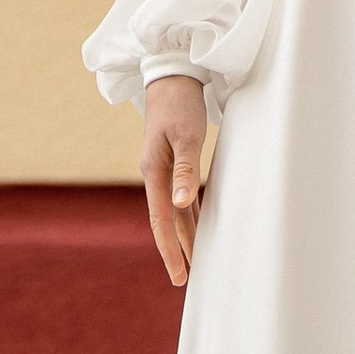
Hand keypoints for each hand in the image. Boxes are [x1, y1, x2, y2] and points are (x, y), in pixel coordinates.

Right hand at [141, 75, 209, 284]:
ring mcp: (163, 169)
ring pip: (175, 210)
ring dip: (185, 235)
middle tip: (186, 279)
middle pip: (168, 220)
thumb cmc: (180, 103)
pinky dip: (190, 214)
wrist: (171, 75)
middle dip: (178, 249)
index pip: (161, 220)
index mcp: (154, 171)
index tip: (179, 274)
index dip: (169, 249)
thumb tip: (181, 204)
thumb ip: (184, 170)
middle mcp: (156, 174)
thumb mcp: (186, 135)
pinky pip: (181, 196)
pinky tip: (200, 224)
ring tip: (196, 260)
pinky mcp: (173, 161)